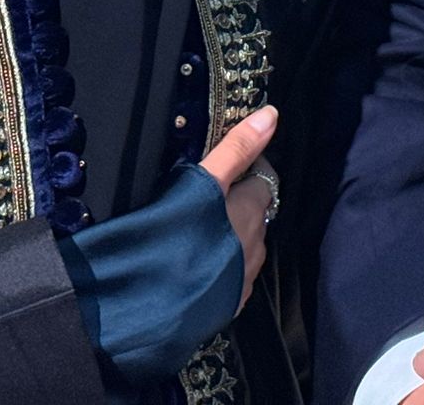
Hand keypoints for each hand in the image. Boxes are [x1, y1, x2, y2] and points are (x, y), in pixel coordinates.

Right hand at [196, 104, 277, 313]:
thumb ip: (237, 148)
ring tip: (199, 229)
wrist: (151, 309)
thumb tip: (271, 113)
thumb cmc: (176, 235)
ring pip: (245, 246)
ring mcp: (243, 278)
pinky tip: (197, 263)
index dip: (246, 166)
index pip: (263, 178)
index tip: (225, 163)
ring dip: (230, 234)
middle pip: (255, 213)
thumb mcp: (203, 182)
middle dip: (239, 202)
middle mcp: (256, 245)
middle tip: (207, 194)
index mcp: (251, 212)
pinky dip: (221, 264)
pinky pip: (231, 275)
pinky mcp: (227, 303)